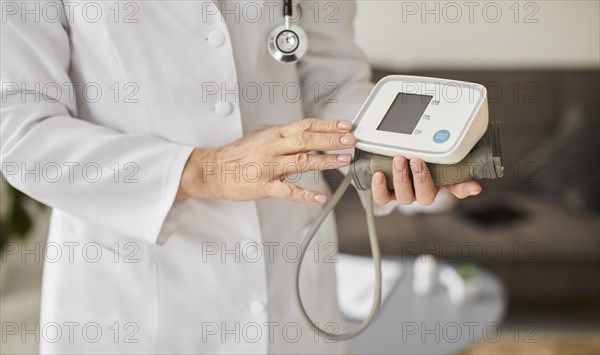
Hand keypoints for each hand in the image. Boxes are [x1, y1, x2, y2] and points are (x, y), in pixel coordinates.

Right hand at [177, 119, 355, 203]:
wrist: (214, 170)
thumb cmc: (238, 154)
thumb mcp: (261, 136)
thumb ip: (282, 135)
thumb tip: (304, 131)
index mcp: (274, 135)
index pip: (305, 125)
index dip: (327, 125)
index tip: (345, 126)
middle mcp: (273, 148)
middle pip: (307, 140)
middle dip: (331, 140)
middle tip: (351, 140)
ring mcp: (269, 167)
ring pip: (302, 162)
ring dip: (325, 161)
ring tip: (344, 160)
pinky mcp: (264, 186)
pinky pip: (288, 191)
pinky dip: (306, 195)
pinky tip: (320, 197)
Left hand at [371, 156, 481, 205]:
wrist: (393, 159)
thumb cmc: (418, 159)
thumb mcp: (434, 157)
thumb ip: (451, 159)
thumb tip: (473, 176)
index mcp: (439, 183)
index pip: (458, 189)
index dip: (465, 189)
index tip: (474, 186)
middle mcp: (423, 192)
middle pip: (425, 196)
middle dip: (421, 178)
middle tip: (416, 160)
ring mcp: (405, 194)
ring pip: (404, 197)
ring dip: (401, 178)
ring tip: (398, 160)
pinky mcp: (387, 194)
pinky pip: (383, 198)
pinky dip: (380, 188)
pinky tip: (379, 174)